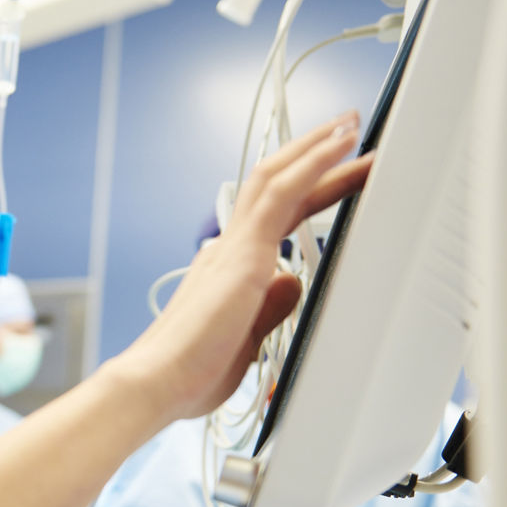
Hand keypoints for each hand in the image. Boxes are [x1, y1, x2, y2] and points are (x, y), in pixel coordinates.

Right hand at [118, 112, 372, 421]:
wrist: (157, 381)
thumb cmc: (190, 372)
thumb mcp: (247, 339)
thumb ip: (271, 308)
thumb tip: (291, 283)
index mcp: (229, 270)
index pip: (276, 216)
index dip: (309, 191)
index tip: (334, 177)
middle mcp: (228, 250)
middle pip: (276, 186)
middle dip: (314, 158)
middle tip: (348, 131)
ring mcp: (234, 248)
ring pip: (277, 177)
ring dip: (316, 148)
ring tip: (349, 125)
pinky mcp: (244, 253)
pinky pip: (282, 193)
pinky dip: (314, 164)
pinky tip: (340, 145)